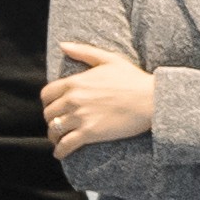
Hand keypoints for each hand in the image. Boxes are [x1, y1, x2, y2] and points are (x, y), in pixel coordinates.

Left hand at [40, 37, 158, 157]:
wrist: (152, 99)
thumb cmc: (133, 79)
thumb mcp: (108, 59)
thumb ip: (83, 52)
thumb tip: (63, 45)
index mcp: (75, 82)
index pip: (47, 94)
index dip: (47, 103)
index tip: (53, 107)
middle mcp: (73, 99)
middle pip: (49, 113)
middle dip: (51, 120)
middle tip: (58, 124)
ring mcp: (80, 117)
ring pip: (55, 130)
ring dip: (54, 136)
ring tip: (58, 140)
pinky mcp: (90, 133)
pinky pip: (66, 145)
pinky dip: (60, 151)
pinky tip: (60, 153)